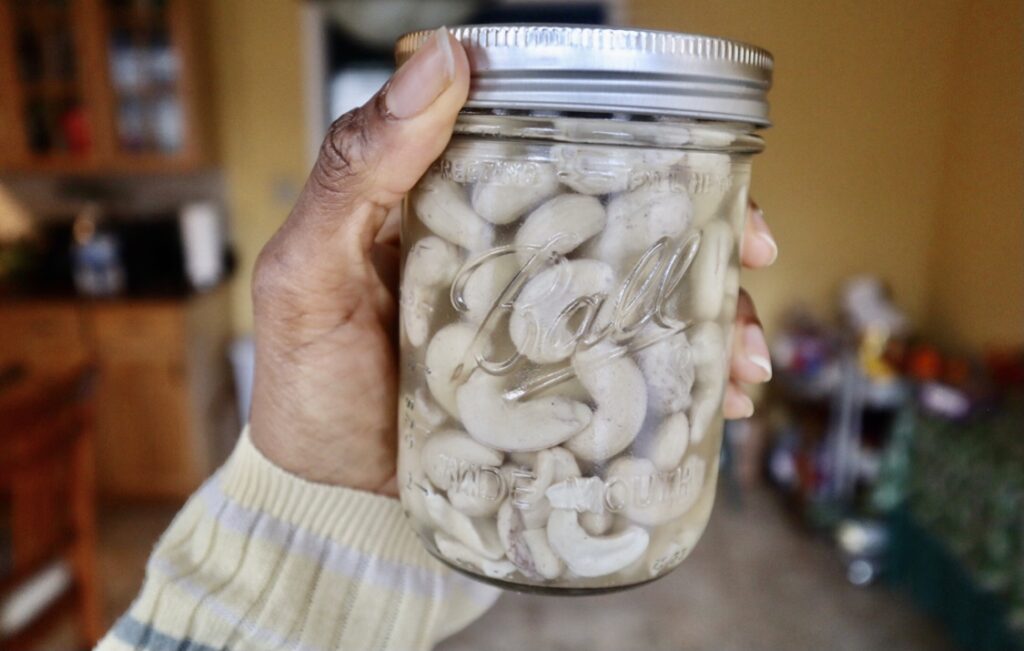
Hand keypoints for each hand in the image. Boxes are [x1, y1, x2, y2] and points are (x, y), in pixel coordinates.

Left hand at [248, 28, 776, 493]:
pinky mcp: (555, 398)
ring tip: (747, 359)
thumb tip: (443, 58)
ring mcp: (540, 334)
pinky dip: (686, 388)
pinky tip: (723, 403)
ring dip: (714, 319)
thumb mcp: (311, 267)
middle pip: (627, 230)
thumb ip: (358, 168)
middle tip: (757, 253)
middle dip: (704, 238)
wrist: (323, 492)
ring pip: (645, 304)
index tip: (701, 167)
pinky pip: (633, 381)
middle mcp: (515, 265)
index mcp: (466, 213)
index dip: (643, 153)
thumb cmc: (307, 377)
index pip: (565, 160)